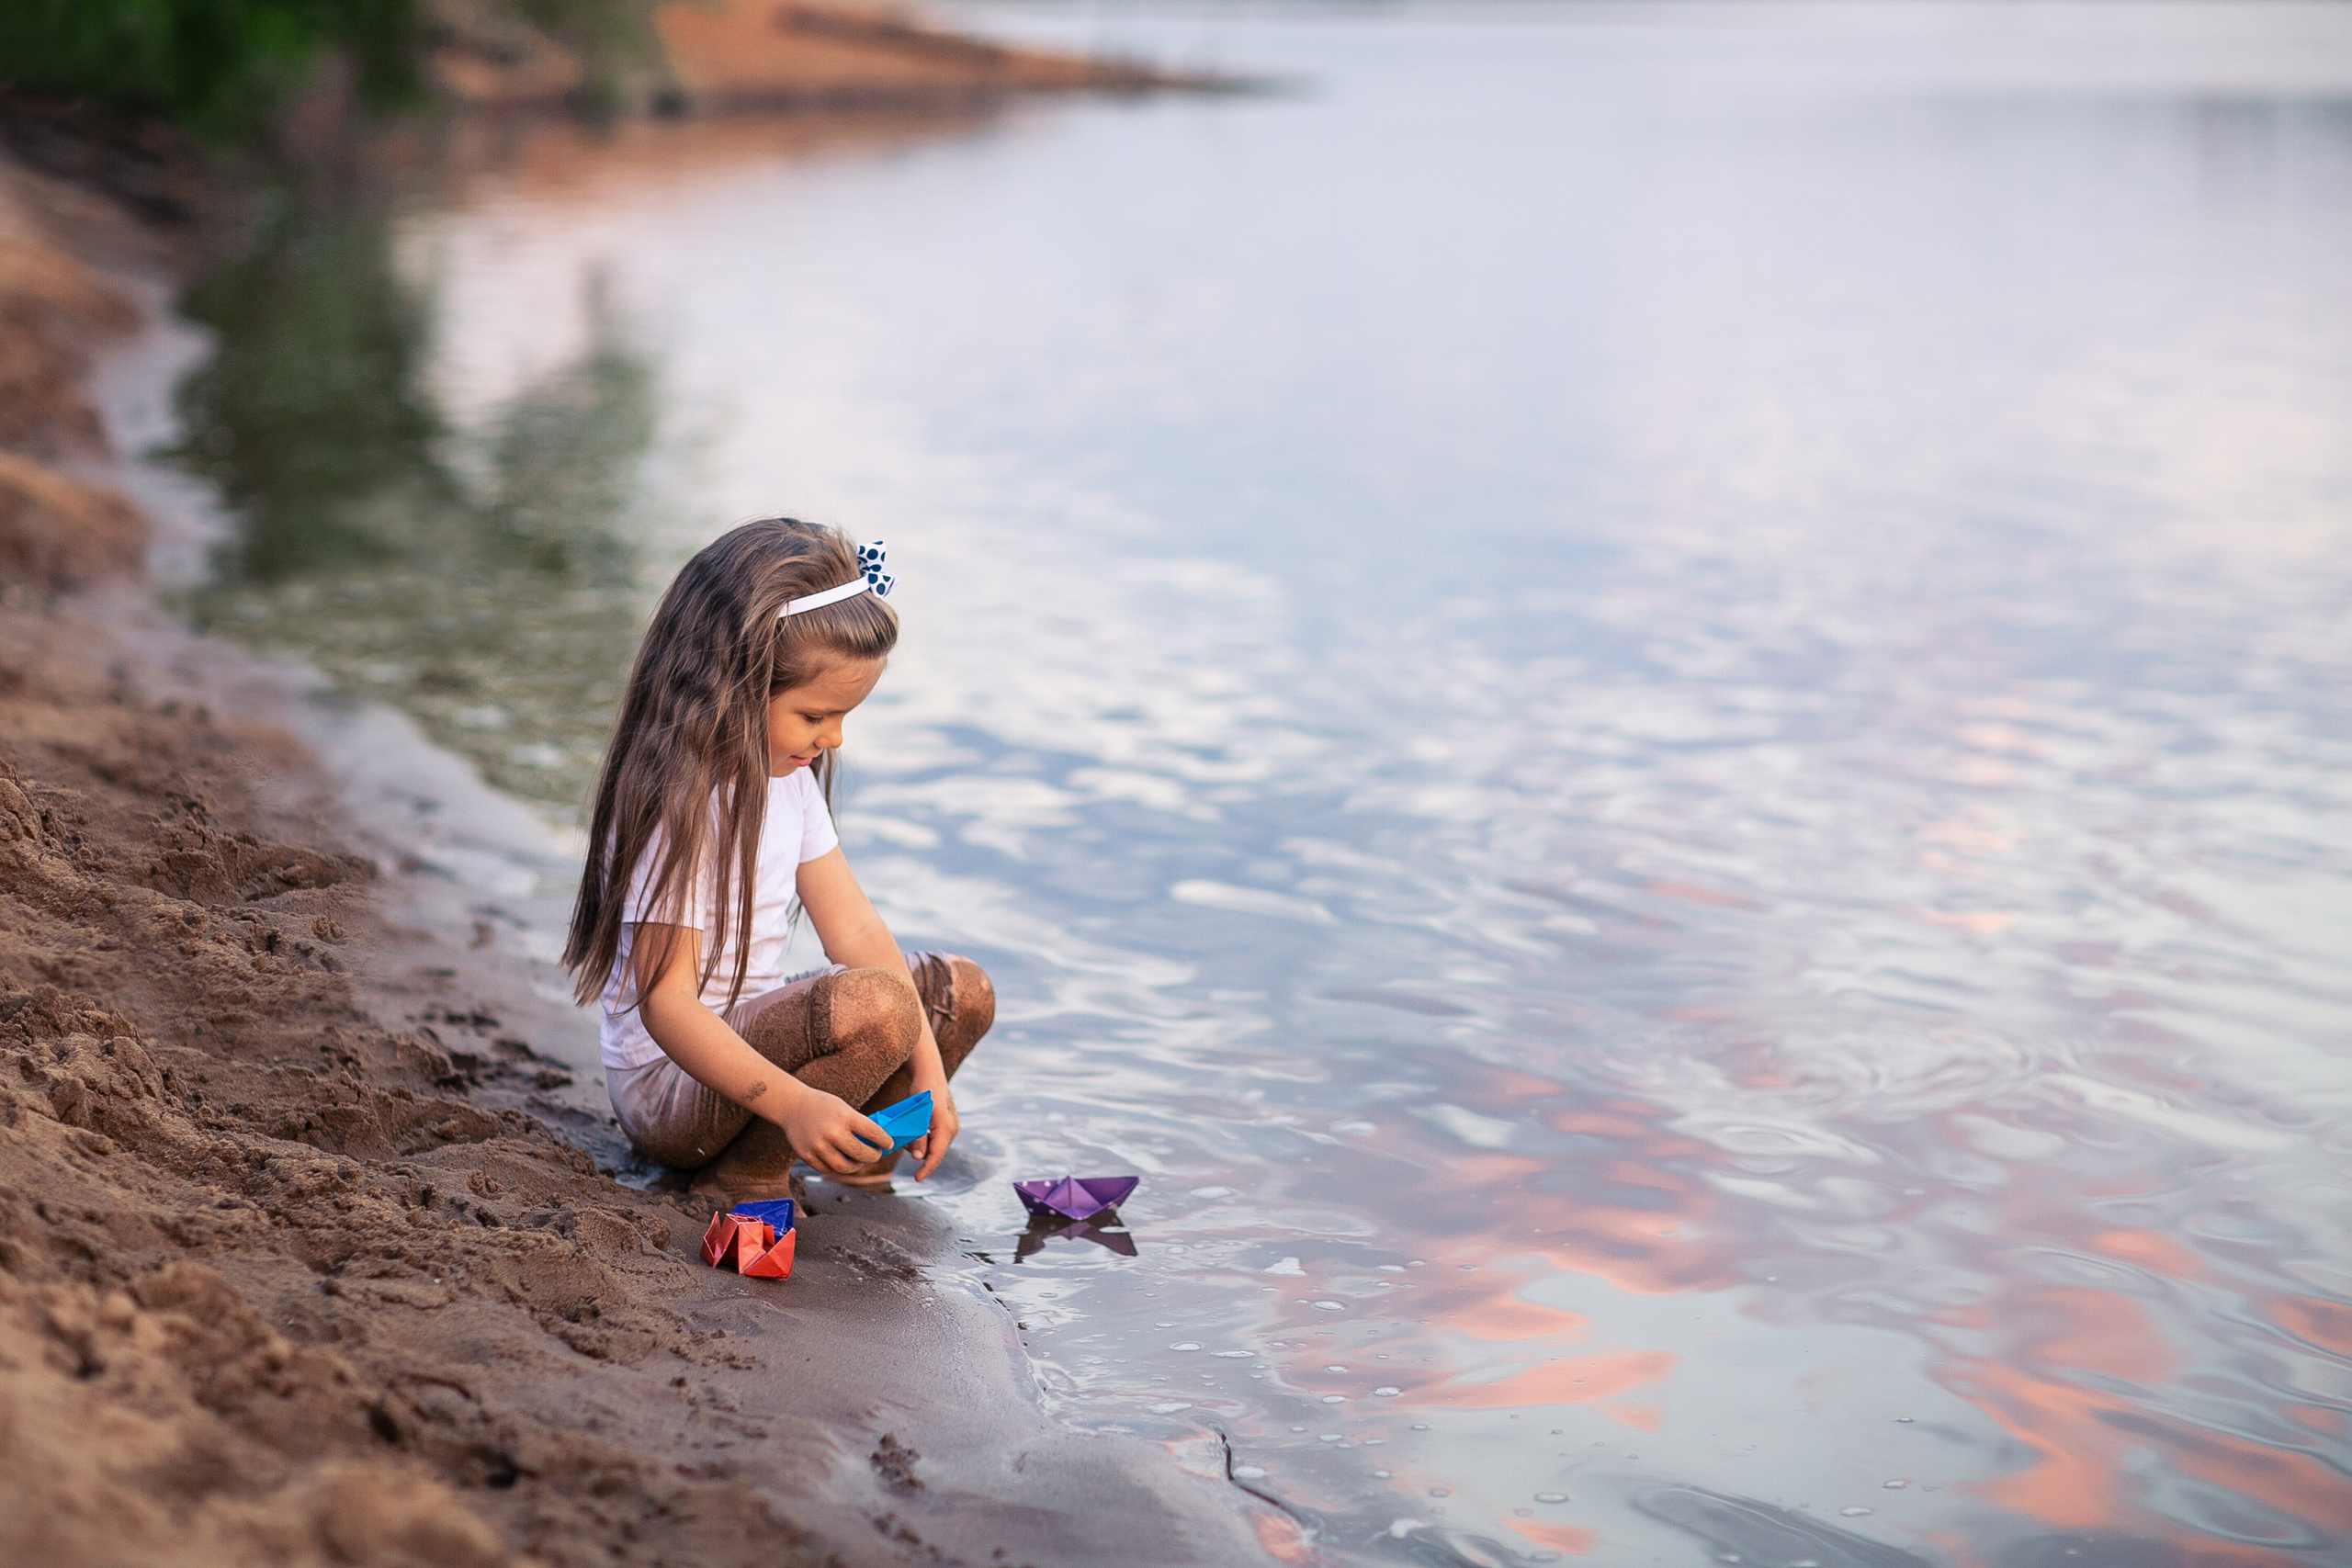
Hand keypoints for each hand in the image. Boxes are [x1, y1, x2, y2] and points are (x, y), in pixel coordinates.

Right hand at [771, 1085, 888, 1174]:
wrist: (792, 1106)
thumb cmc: (823, 1106)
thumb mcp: (844, 1108)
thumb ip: (858, 1125)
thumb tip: (877, 1144)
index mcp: (845, 1117)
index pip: (873, 1133)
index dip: (885, 1141)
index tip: (889, 1144)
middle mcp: (832, 1132)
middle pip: (861, 1154)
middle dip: (873, 1156)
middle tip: (876, 1154)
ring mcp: (818, 1146)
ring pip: (845, 1168)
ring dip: (857, 1166)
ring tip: (859, 1160)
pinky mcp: (807, 1156)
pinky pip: (828, 1169)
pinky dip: (838, 1168)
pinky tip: (842, 1161)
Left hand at [906, 1079, 958, 1180]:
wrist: (928, 1074)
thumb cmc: (922, 1092)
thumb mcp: (918, 1114)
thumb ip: (919, 1136)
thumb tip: (918, 1158)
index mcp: (947, 1127)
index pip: (937, 1155)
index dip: (927, 1169)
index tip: (916, 1179)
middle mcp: (952, 1128)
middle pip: (936, 1152)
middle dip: (921, 1156)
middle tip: (905, 1149)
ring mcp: (950, 1126)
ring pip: (934, 1146)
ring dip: (920, 1146)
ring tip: (907, 1135)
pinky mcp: (945, 1124)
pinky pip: (934, 1139)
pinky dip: (923, 1139)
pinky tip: (913, 1132)